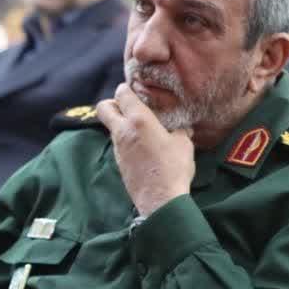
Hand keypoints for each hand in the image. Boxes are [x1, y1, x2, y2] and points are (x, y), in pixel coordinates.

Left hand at [96, 84, 195, 216]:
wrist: (160, 199)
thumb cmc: (173, 167)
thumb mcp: (184, 144)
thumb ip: (179, 130)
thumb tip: (182, 127)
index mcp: (138, 120)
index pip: (122, 94)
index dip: (128, 89)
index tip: (138, 91)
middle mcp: (123, 131)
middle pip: (104, 107)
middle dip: (114, 104)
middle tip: (131, 108)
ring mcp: (118, 148)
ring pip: (112, 127)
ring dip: (123, 125)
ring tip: (143, 131)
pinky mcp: (119, 162)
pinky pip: (119, 144)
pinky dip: (128, 141)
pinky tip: (145, 149)